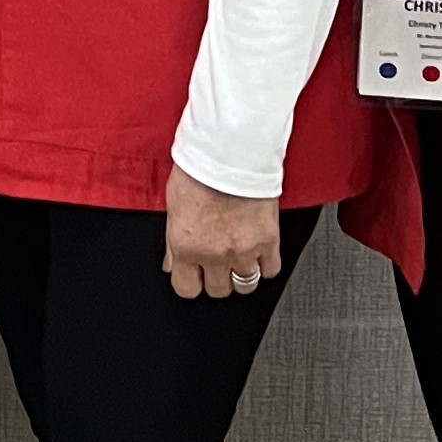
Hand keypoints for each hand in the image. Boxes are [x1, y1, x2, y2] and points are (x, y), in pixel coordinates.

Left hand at [163, 167, 281, 300]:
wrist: (231, 151)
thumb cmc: (200, 170)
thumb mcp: (173, 207)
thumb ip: (173, 242)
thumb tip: (172, 264)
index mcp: (186, 245)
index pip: (186, 289)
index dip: (192, 283)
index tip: (196, 276)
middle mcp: (214, 253)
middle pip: (218, 290)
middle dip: (217, 278)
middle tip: (218, 262)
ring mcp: (243, 250)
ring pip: (245, 285)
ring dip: (242, 274)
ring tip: (239, 259)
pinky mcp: (268, 241)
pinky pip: (270, 270)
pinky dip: (265, 264)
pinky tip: (259, 253)